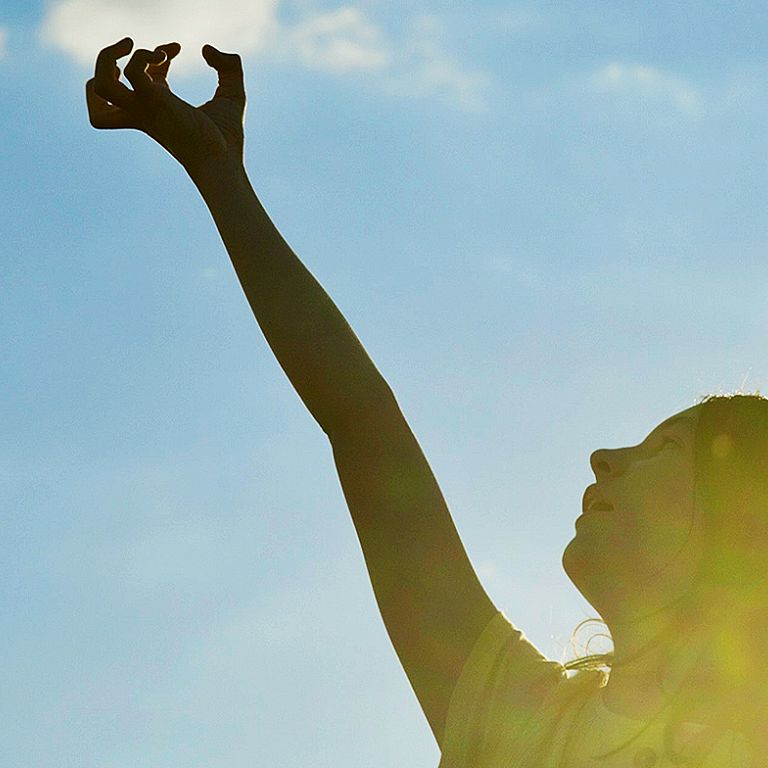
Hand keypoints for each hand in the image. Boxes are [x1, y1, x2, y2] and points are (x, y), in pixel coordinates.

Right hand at [86, 38, 245, 175]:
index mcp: (157, 107)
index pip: (138, 77)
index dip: (150, 55)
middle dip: (104, 61)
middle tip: (130, 46)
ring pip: (99, 87)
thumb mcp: (233, 95)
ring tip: (132, 46)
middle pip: (98, 90)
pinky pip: (131, 74)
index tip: (175, 50)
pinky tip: (164, 57)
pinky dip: (142, 57)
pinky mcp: (154, 104)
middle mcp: (144, 110)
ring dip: (106, 59)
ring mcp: (144, 109)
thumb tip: (207, 49)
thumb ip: (229, 66)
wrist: (225, 162)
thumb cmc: (228, 139)